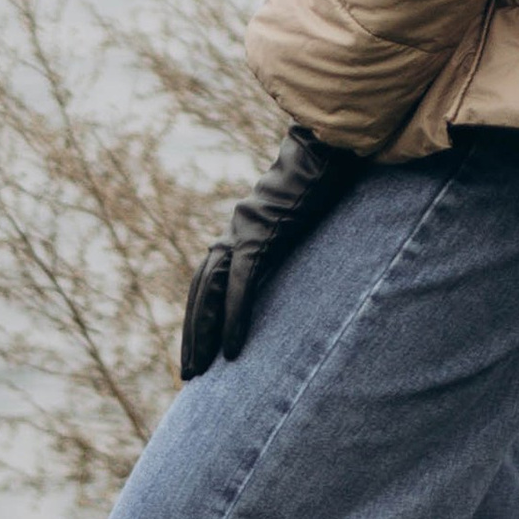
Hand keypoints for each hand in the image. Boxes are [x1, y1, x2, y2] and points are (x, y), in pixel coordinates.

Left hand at [178, 127, 365, 379]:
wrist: (330, 145)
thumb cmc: (327, 176)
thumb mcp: (307, 213)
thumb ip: (297, 233)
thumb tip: (307, 248)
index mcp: (244, 228)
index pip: (210, 277)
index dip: (202, 313)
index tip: (201, 348)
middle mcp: (235, 231)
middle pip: (200, 289)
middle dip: (193, 332)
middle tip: (188, 374)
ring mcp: (244, 232)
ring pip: (209, 291)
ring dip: (203, 333)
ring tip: (201, 371)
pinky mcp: (261, 235)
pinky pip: (241, 284)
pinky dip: (233, 317)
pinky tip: (233, 350)